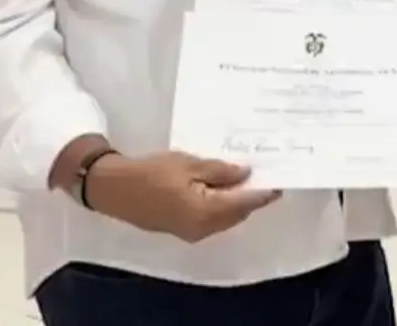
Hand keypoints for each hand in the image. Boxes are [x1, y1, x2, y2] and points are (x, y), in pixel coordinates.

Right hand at [84, 152, 280, 242]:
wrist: (115, 189)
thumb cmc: (152, 173)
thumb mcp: (189, 164)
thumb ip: (221, 171)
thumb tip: (246, 174)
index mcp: (206, 213)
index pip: (245, 203)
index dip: (264, 193)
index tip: (281, 181)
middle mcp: (203, 229)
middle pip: (237, 213)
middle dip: (252, 197)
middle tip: (265, 175)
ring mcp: (192, 232)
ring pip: (225, 218)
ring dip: (237, 201)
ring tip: (247, 178)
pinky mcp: (182, 229)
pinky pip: (212, 219)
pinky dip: (222, 205)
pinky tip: (224, 187)